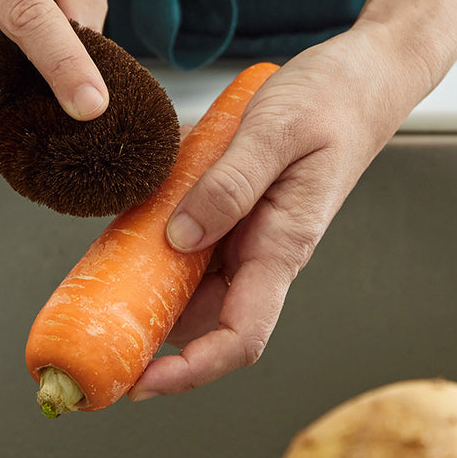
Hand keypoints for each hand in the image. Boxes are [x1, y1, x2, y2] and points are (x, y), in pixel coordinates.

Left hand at [129, 20, 431, 398]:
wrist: (363, 76)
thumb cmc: (333, 99)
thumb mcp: (276, 130)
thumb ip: (230, 184)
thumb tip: (180, 236)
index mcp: (282, 245)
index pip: (240, 335)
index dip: (191, 370)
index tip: (144, 381)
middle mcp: (265, 251)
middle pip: (205, 322)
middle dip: (153, 339)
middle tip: (93, 336)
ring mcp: (252, 234)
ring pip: (194, 286)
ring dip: (150, 291)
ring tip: (98, 286)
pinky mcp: (240, 212)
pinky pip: (193, 244)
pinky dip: (158, 245)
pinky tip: (128, 231)